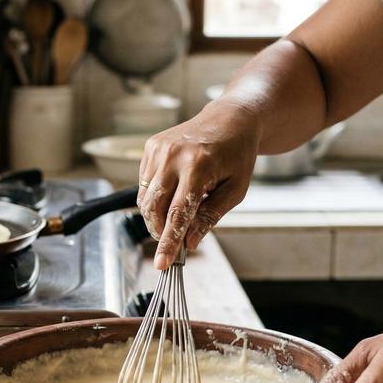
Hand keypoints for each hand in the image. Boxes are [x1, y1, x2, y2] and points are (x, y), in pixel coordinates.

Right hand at [138, 100, 259, 269]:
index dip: (168, 242)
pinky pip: (145, 183)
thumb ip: (210, 216)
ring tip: (177, 214)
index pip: (177, 214)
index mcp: (197, 166)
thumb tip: (189, 243)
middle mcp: (172, 156)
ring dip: (156, 216)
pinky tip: (174, 191)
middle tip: (172, 243)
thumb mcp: (235, 190)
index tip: (162, 264)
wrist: (230, 118)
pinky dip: (155, 197)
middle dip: (160, 232)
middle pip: (153, 208)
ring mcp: (158, 149)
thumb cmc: (237, 155)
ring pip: (145, 198)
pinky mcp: (150, 146)